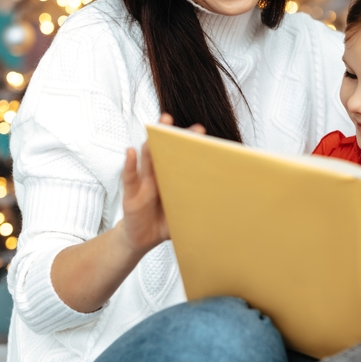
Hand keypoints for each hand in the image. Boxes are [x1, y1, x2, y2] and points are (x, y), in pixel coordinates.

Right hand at [117, 114, 204, 254]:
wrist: (142, 241)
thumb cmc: (165, 223)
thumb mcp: (186, 214)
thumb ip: (200, 206)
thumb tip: (230, 205)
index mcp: (172, 178)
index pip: (180, 157)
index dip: (188, 144)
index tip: (200, 130)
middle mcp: (157, 176)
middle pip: (164, 151)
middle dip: (170, 135)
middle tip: (178, 120)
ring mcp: (143, 184)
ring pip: (147, 159)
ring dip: (152, 142)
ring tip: (158, 127)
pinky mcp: (131, 196)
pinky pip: (130, 178)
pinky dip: (130, 165)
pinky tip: (131, 152)